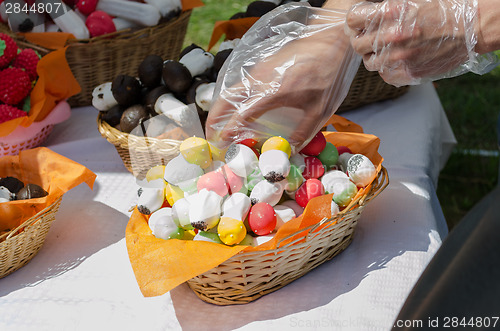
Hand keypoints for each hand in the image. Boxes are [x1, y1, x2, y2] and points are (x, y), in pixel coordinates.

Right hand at [206, 4, 359, 152]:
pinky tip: (240, 109)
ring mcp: (259, 69)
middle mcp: (260, 79)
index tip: (220, 145)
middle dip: (213, 120)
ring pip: (231, 90)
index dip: (227, 132)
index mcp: (272, 92)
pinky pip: (241, 84)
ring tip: (221, 127)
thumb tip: (289, 148)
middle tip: (211, 138)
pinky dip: (233, 99)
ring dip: (222, 109)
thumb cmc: (328, 74)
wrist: (331, 40)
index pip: (241, 115)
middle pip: (225, 99)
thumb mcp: (320, 109)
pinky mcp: (263, 64)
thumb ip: (303, 132)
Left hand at [345, 0, 476, 85]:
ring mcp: (399, 58)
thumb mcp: (411, 1)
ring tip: (386, 50)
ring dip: (374, 56)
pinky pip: (386, 76)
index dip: (355, 22)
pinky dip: (388, 69)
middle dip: (362, 40)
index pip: (353, 20)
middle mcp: (391, 37)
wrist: (470, 27)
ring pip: (370, 63)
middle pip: (357, 45)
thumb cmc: (443, 10)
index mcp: (390, 13)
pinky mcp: (409, 73)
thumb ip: (386, 10)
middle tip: (370, 39)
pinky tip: (396, 61)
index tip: (359, 24)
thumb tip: (367, 16)